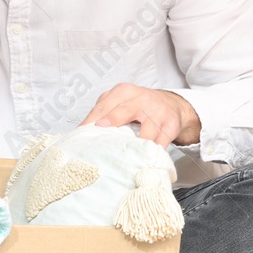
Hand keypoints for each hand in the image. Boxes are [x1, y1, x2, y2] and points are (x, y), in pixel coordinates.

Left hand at [80, 83, 200, 146]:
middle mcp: (142, 99)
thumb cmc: (139, 105)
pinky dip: (150, 153)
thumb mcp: (120, 102)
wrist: (171, 104)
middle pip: (125, 111)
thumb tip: (81, 132)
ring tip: (122, 158)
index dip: (91, 121)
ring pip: (146, 132)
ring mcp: (158, 112)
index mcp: (124, 91)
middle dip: (112, 122)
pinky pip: (160, 143)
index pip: (104, 106)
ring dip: (134, 146)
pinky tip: (141, 161)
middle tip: (102, 137)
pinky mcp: (170, 126)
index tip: (82, 133)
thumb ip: (103, 112)